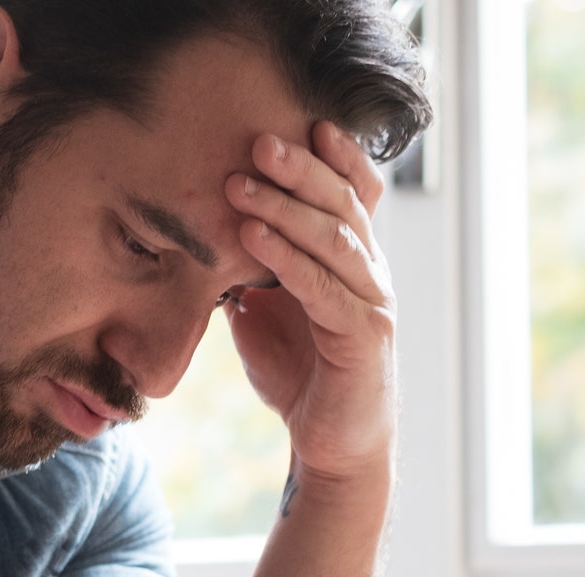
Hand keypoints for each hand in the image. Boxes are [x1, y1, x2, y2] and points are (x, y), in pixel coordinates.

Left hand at [225, 122, 396, 488]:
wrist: (333, 447)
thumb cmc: (303, 377)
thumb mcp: (268, 313)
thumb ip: (253, 273)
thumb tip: (211, 237)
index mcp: (354, 260)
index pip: (356, 194)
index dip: (337, 156)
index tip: (303, 121)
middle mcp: (371, 274)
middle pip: (344, 204)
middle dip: (301, 169)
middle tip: (258, 139)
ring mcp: (373, 303)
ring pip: (333, 239)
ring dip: (284, 207)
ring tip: (241, 183)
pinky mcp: (363, 337)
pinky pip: (322, 287)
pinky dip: (286, 258)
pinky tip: (252, 238)